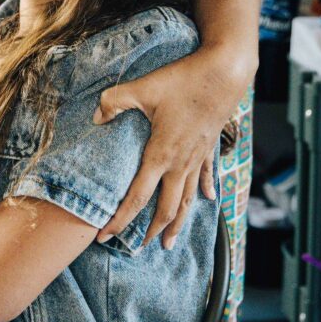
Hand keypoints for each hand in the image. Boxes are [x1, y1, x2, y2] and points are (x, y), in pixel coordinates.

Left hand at [93, 47, 246, 248]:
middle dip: (151, 231)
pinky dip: (205, 190)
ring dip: (178, 222)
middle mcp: (180, 163)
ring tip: (169, 241)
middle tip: (139, 248)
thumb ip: (114, 102)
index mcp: (160, 154)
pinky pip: (206, 176)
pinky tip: (208, 199)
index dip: (120, 220)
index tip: (105, 236)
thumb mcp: (142, 87)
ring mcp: (198, 157)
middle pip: (166, 208)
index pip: (137, 197)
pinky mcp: (210, 147)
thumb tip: (95, 117)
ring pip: (188, 200)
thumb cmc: (183, 80)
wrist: (224, 73)